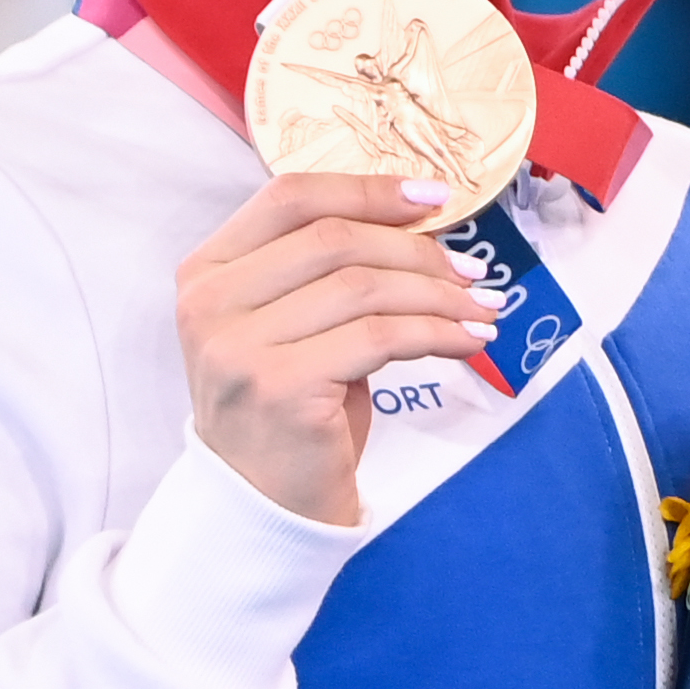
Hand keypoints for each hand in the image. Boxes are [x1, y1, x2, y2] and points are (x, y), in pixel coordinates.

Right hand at [176, 171, 503, 527]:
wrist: (265, 499)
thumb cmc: (293, 405)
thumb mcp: (296, 323)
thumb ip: (328, 270)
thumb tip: (422, 222)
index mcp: (208, 270)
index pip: (289, 197)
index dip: (368, 189)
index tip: (434, 198)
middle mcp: (210, 301)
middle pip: (336, 239)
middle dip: (419, 251)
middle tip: (472, 273)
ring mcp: (237, 344)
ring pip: (364, 287)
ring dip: (439, 295)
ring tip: (481, 310)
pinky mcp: (280, 385)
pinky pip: (380, 337)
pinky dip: (438, 333)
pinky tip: (468, 342)